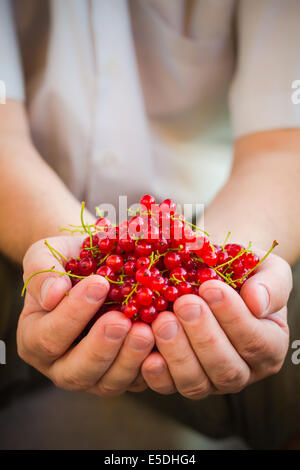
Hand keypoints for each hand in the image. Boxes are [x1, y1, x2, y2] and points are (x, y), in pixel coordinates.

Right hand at [17, 236, 153, 395]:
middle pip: (76, 371)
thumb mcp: (47, 254)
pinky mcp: (123, 376)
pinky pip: (137, 381)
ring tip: (146, 331)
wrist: (97, 267)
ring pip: (108, 382)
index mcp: (35, 338)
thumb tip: (53, 295)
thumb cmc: (68, 260)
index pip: (48, 336)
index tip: (99, 284)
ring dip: (128, 359)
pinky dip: (151, 367)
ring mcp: (94, 375)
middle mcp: (61, 365)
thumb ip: (43, 272)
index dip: (72, 314)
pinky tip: (163, 346)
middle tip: (122, 320)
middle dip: (100, 347)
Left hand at [141, 252, 291, 397]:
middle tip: (185, 303)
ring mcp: (209, 380)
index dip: (233, 317)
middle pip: (226, 369)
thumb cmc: (240, 273)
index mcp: (269, 344)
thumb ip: (271, 284)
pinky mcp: (178, 380)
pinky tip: (147, 351)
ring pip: (196, 382)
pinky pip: (167, 385)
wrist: (210, 275)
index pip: (257, 341)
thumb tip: (258, 303)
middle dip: (203, 336)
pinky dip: (156, 372)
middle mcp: (243, 370)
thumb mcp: (265, 269)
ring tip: (163, 320)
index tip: (210, 287)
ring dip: (177, 352)